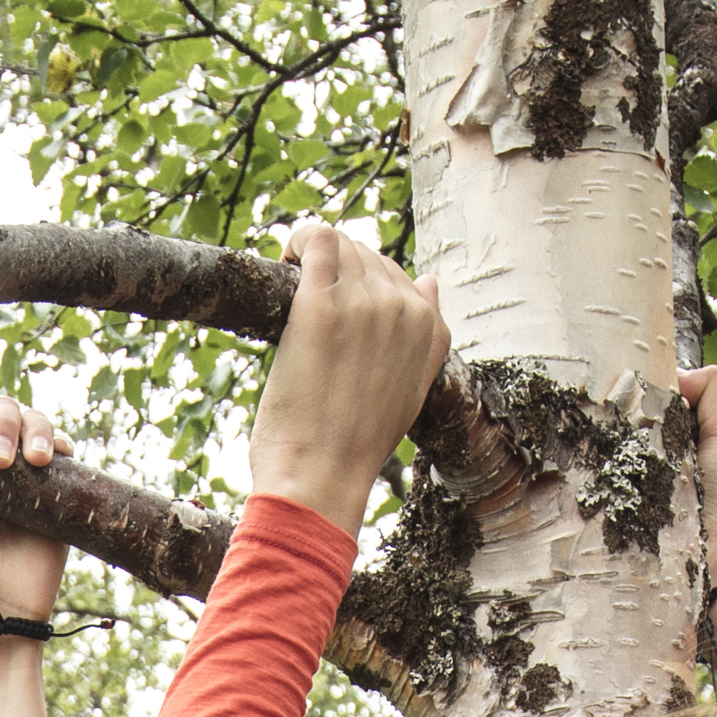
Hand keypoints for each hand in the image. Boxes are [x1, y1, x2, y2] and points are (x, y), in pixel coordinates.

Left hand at [249, 224, 449, 536]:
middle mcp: (404, 311)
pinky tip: (285, 263)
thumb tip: (430, 282)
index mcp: (429, 332)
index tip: (338, 311)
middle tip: (308, 308)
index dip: (364, 287)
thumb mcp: (407, 393)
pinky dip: (299, 242)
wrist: (321, 478)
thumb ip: (425, 340)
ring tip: (292, 288)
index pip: (399, 277)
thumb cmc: (352, 447)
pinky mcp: (322, 304)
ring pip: (343, 244)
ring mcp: (366, 304)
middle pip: (369, 257)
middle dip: (337, 273)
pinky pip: (318, 238)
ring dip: (314, 259)